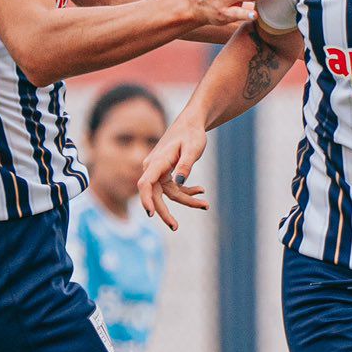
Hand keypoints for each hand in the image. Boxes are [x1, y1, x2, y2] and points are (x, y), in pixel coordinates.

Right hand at [138, 112, 209, 229]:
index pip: (146, 184)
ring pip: (169, 194)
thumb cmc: (192, 134)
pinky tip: (201, 191)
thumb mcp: (193, 149)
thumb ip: (186, 165)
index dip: (146, 199)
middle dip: (164, 212)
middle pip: (154, 195)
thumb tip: (179, 183)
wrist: (191, 123)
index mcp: (157, 162)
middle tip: (175, 227)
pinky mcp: (166, 174)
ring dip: (186, 200)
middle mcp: (154, 168)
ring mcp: (159, 172)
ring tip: (205, 205)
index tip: (150, 214)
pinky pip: (175, 189)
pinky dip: (187, 192)